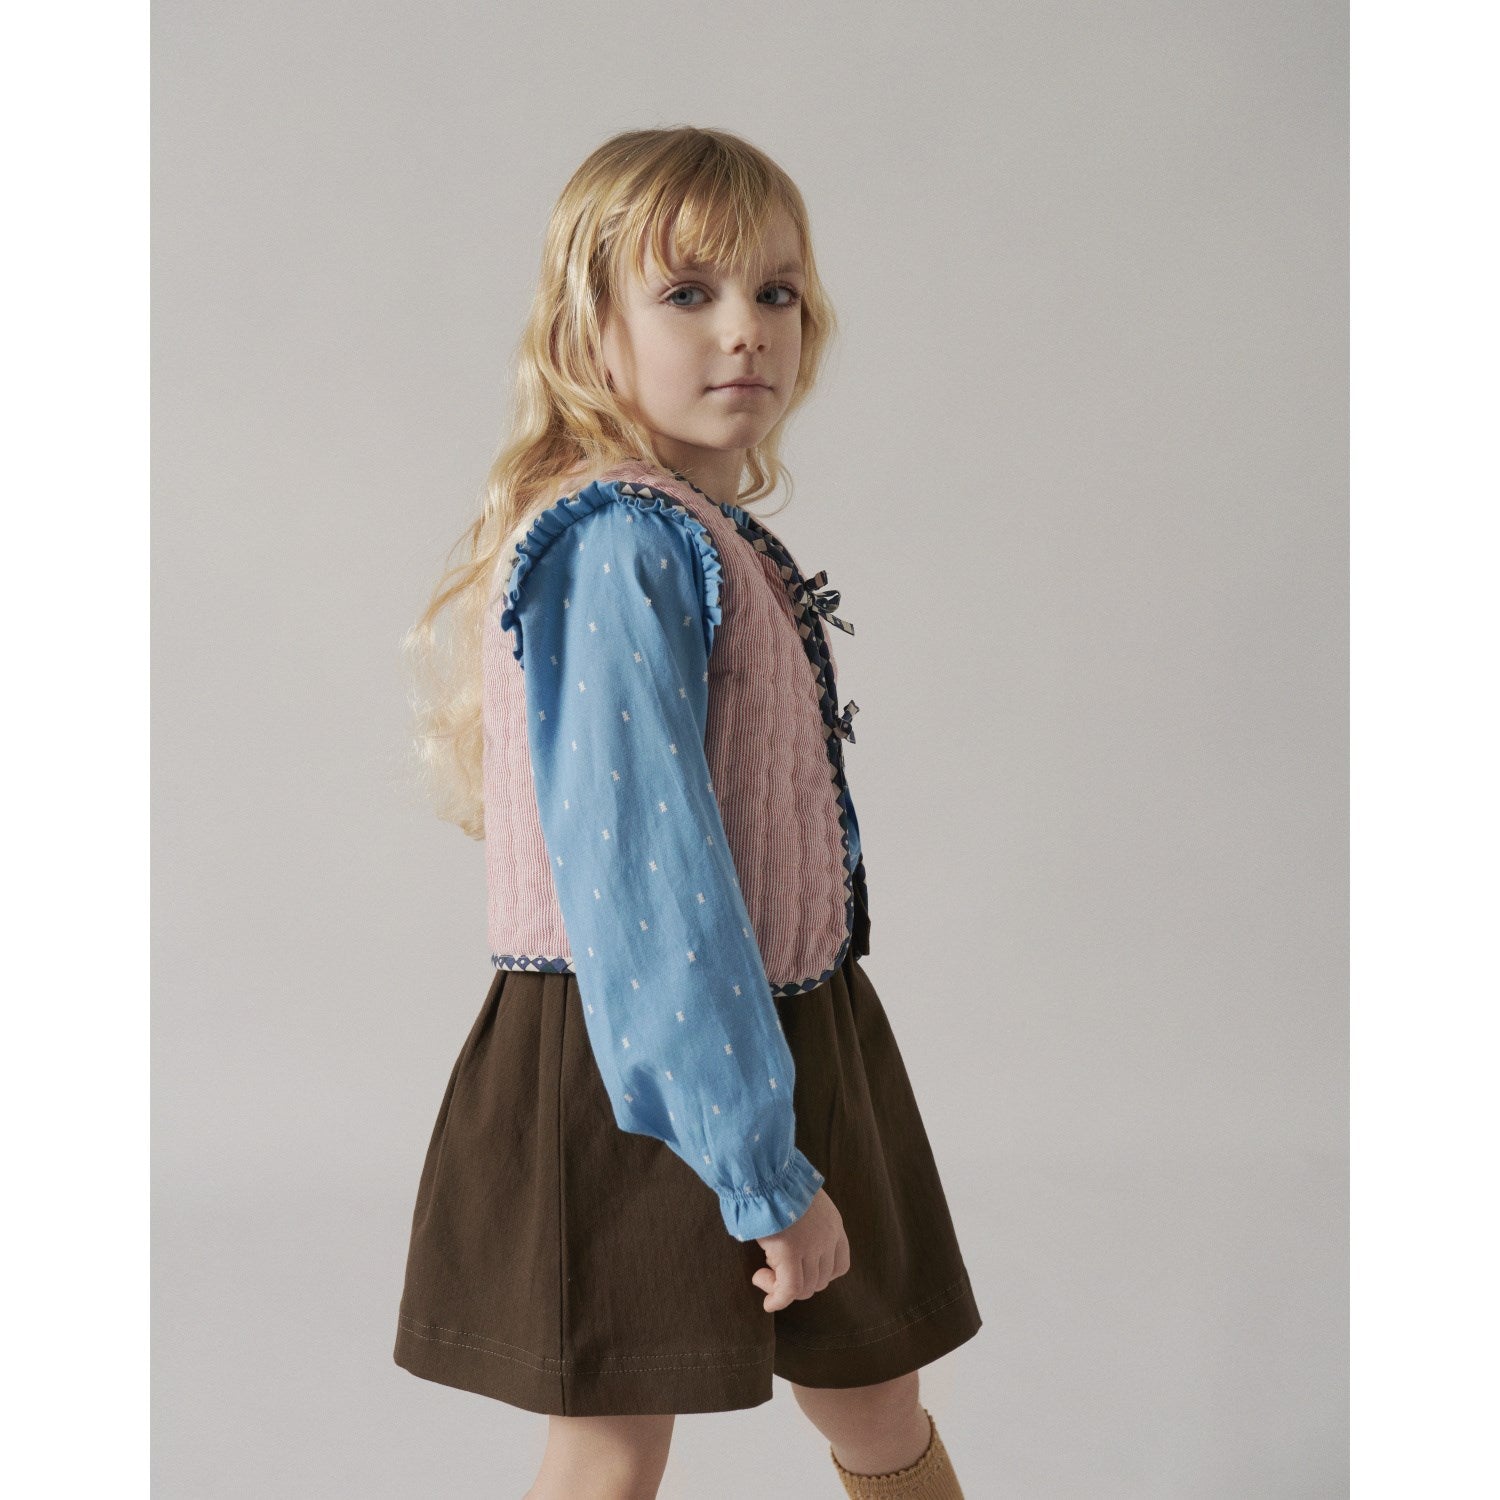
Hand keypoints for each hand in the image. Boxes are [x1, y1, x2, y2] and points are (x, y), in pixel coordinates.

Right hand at [750, 1187, 849, 1311]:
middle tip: (772, 1268)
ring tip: (762, 1274)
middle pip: (820, 1281)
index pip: (839, 1266)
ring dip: (782, 1287)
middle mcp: (828, 1238)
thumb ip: (805, 1223)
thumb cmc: (776, 1183)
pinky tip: (768, 1303)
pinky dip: (778, 1300)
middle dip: (797, 1282)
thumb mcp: (801, 1202)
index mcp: (833, 1224)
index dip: (819, 1275)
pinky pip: (789, 1290)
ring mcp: (811, 1247)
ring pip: (804, 1288)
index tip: (799, 1270)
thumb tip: (789, 1242)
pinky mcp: (790, 1253)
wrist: (766, 1170)